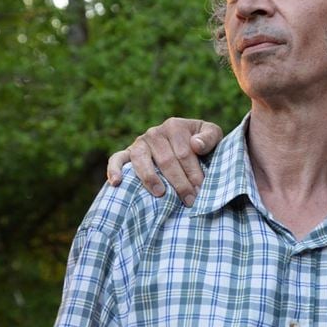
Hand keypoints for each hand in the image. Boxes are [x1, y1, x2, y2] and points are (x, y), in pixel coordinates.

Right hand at [106, 118, 223, 204]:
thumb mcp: (213, 134)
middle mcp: (155, 132)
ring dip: (151, 179)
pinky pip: (117, 159)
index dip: (193, 173)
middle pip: (166, 160)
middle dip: (179, 182)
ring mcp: (139, 142)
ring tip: (161, 194)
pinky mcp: (128, 153)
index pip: (184, 153)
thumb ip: (210, 137)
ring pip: (142, 161)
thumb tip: (196, 145)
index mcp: (175, 126)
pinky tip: (117, 183)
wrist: (185, 142)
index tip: (199, 190)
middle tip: (188, 200)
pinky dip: (114, 170)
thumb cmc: (201, 142)